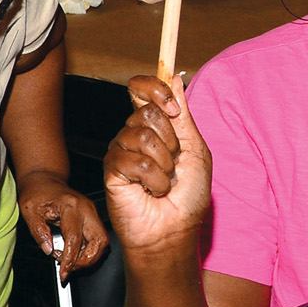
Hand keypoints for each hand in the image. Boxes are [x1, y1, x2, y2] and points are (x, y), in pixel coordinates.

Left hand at [15, 171, 108, 279]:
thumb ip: (38, 232)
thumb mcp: (29, 212)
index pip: (75, 238)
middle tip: (70, 268)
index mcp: (70, 206)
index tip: (63, 272)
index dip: (70, 259)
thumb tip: (48, 250)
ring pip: (102, 241)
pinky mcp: (92, 217)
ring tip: (71, 260)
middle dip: (87, 260)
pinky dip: (88, 250)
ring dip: (90, 256)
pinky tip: (74, 252)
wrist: (43, 179)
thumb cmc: (36, 192)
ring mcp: (92, 212)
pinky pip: (97, 238)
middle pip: (99, 241)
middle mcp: (86, 208)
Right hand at [105, 75, 210, 254]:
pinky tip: (152, 191)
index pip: (140, 89)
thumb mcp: (195, 149)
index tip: (174, 109)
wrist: (176, 229)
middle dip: (171, 140)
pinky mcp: (112, 171)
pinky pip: (134, 160)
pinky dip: (154, 178)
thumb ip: (183, 115)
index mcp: (153, 126)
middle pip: (146, 112)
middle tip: (173, 164)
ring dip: (164, 163)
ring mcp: (120, 152)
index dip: (155, 90)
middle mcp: (133, 135)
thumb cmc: (188, 196)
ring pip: (141, 135)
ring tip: (163, 181)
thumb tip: (174, 77)